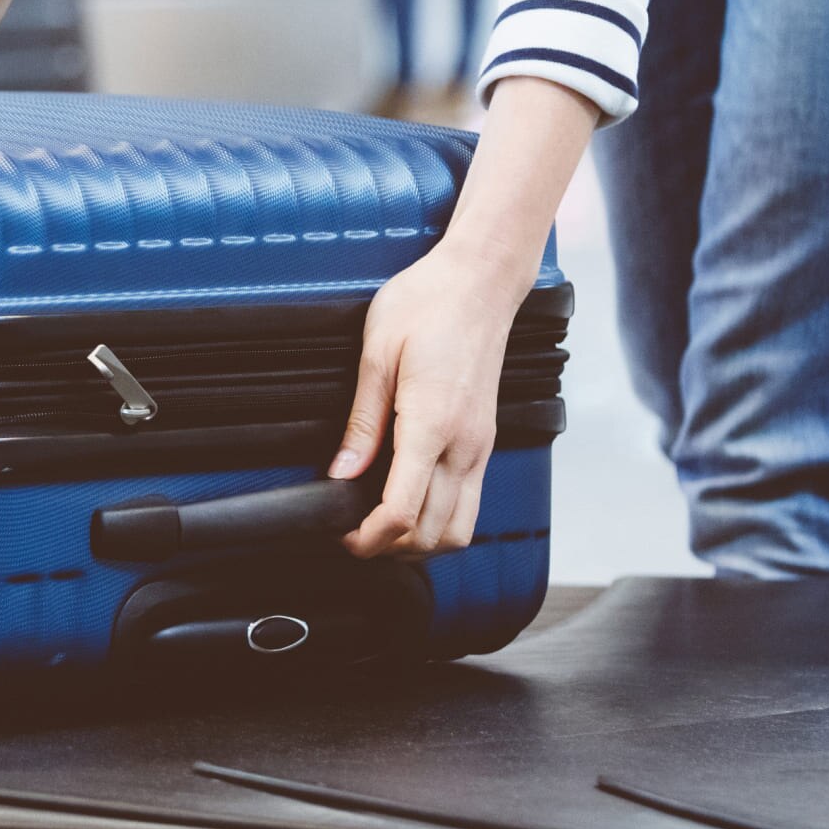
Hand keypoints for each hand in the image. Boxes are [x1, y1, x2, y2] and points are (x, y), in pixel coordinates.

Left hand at [329, 245, 521, 559]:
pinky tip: (412, 504)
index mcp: (433, 423)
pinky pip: (471, 502)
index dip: (367, 537)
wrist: (479, 280)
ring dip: (420, 542)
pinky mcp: (486, 440)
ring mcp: (481, 445)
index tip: (342, 535)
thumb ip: (361, 423)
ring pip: (460, 529)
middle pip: (432, 533)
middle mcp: (465, 444)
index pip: (402, 511)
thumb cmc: (428, 303)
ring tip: (381, 527)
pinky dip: (442, 520)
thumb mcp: (377, 355)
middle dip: (390, 548)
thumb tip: (341, 471)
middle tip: (353, 535)